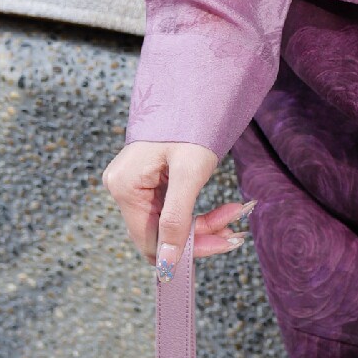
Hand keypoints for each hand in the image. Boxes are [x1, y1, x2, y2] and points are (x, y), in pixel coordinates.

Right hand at [100, 140, 253, 276]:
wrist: (191, 93)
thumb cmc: (190, 125)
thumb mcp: (189, 172)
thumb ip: (176, 219)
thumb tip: (166, 265)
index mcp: (125, 187)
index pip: (152, 241)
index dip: (187, 250)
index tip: (224, 242)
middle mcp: (121, 188)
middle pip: (161, 233)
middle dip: (201, 235)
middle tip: (236, 231)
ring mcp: (131, 185)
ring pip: (168, 223)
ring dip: (203, 224)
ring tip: (234, 213)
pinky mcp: (144, 182)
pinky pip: (169, 209)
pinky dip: (196, 213)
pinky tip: (222, 210)